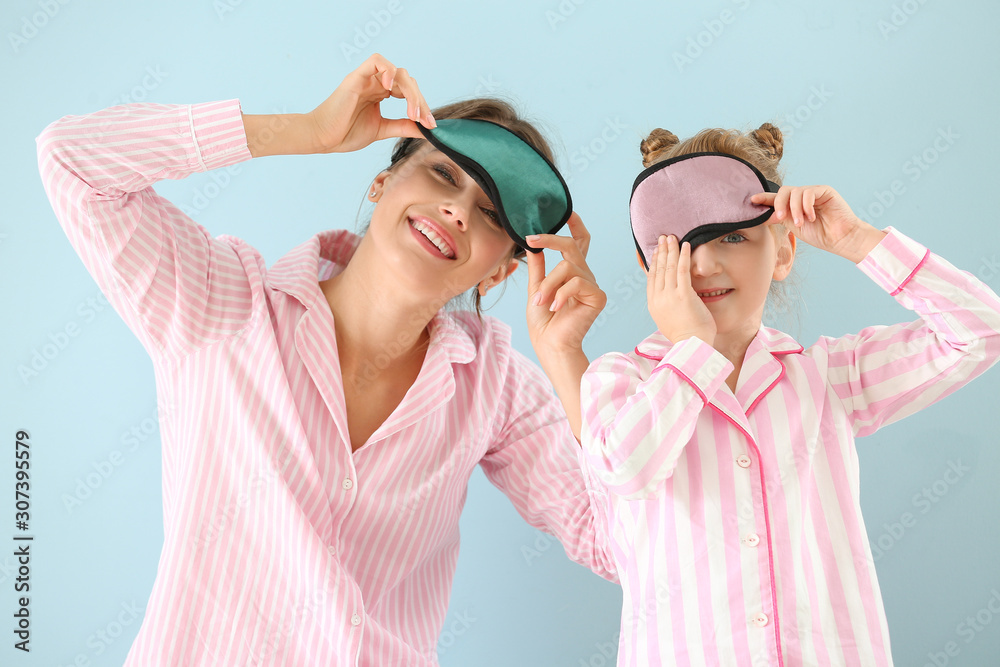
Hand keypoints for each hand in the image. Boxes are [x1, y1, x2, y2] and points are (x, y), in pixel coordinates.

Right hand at [308, 53, 434, 153]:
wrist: (324, 138)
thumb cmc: (346, 133)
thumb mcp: (383, 129)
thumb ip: (404, 126)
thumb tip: (427, 129)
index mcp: (381, 93)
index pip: (409, 91)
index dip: (422, 106)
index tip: (431, 125)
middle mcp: (376, 83)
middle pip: (408, 81)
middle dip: (420, 101)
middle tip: (424, 121)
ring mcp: (367, 79)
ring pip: (398, 71)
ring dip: (410, 92)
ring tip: (412, 113)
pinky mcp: (357, 77)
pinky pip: (377, 61)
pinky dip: (389, 71)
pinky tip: (393, 89)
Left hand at [525, 213, 606, 353]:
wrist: (550, 345)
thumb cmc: (543, 322)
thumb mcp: (536, 288)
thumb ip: (537, 266)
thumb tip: (533, 244)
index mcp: (571, 272)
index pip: (578, 242)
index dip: (575, 224)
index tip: (565, 210)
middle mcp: (584, 275)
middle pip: (572, 245)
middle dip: (551, 239)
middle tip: (530, 239)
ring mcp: (592, 285)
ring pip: (567, 267)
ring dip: (548, 284)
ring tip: (540, 301)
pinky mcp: (598, 297)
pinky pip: (577, 282)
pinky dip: (560, 294)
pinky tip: (555, 308)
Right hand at [647, 235, 715, 345]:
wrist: (691, 345)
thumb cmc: (685, 336)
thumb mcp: (668, 319)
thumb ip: (666, 306)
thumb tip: (669, 297)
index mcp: (653, 304)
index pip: (651, 278)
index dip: (654, 262)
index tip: (656, 251)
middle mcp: (658, 298)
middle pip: (658, 269)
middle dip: (661, 251)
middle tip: (663, 238)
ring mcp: (670, 296)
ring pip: (668, 267)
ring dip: (670, 249)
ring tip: (672, 237)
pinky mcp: (683, 295)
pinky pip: (682, 271)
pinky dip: (683, 256)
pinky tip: (685, 245)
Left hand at [752, 185, 886, 262]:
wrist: (840, 239)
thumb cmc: (820, 234)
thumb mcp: (794, 227)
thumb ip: (781, 218)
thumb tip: (764, 214)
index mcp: (794, 205)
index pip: (777, 198)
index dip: (764, 198)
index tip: (752, 200)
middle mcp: (802, 196)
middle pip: (783, 191)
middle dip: (779, 203)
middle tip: (780, 217)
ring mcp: (813, 192)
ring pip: (795, 192)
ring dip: (794, 209)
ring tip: (801, 222)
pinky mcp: (824, 190)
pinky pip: (808, 192)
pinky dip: (806, 206)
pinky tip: (811, 217)